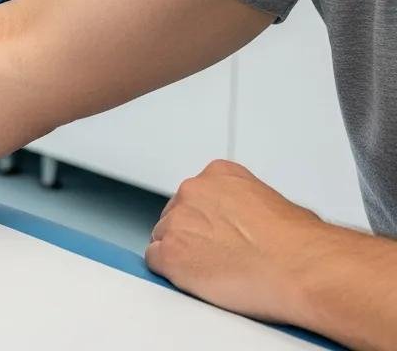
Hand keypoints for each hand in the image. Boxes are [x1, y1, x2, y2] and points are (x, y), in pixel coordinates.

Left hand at [145, 159, 326, 323]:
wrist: (301, 268)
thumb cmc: (300, 243)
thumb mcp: (273, 202)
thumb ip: (246, 205)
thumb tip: (249, 224)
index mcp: (218, 174)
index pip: (194, 196)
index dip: (206, 221)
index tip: (217, 236)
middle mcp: (193, 191)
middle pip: (175, 216)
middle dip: (191, 237)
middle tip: (216, 258)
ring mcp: (178, 221)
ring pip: (163, 238)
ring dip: (181, 255)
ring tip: (213, 274)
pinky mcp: (170, 254)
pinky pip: (155, 262)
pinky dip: (171, 274)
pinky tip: (195, 283)